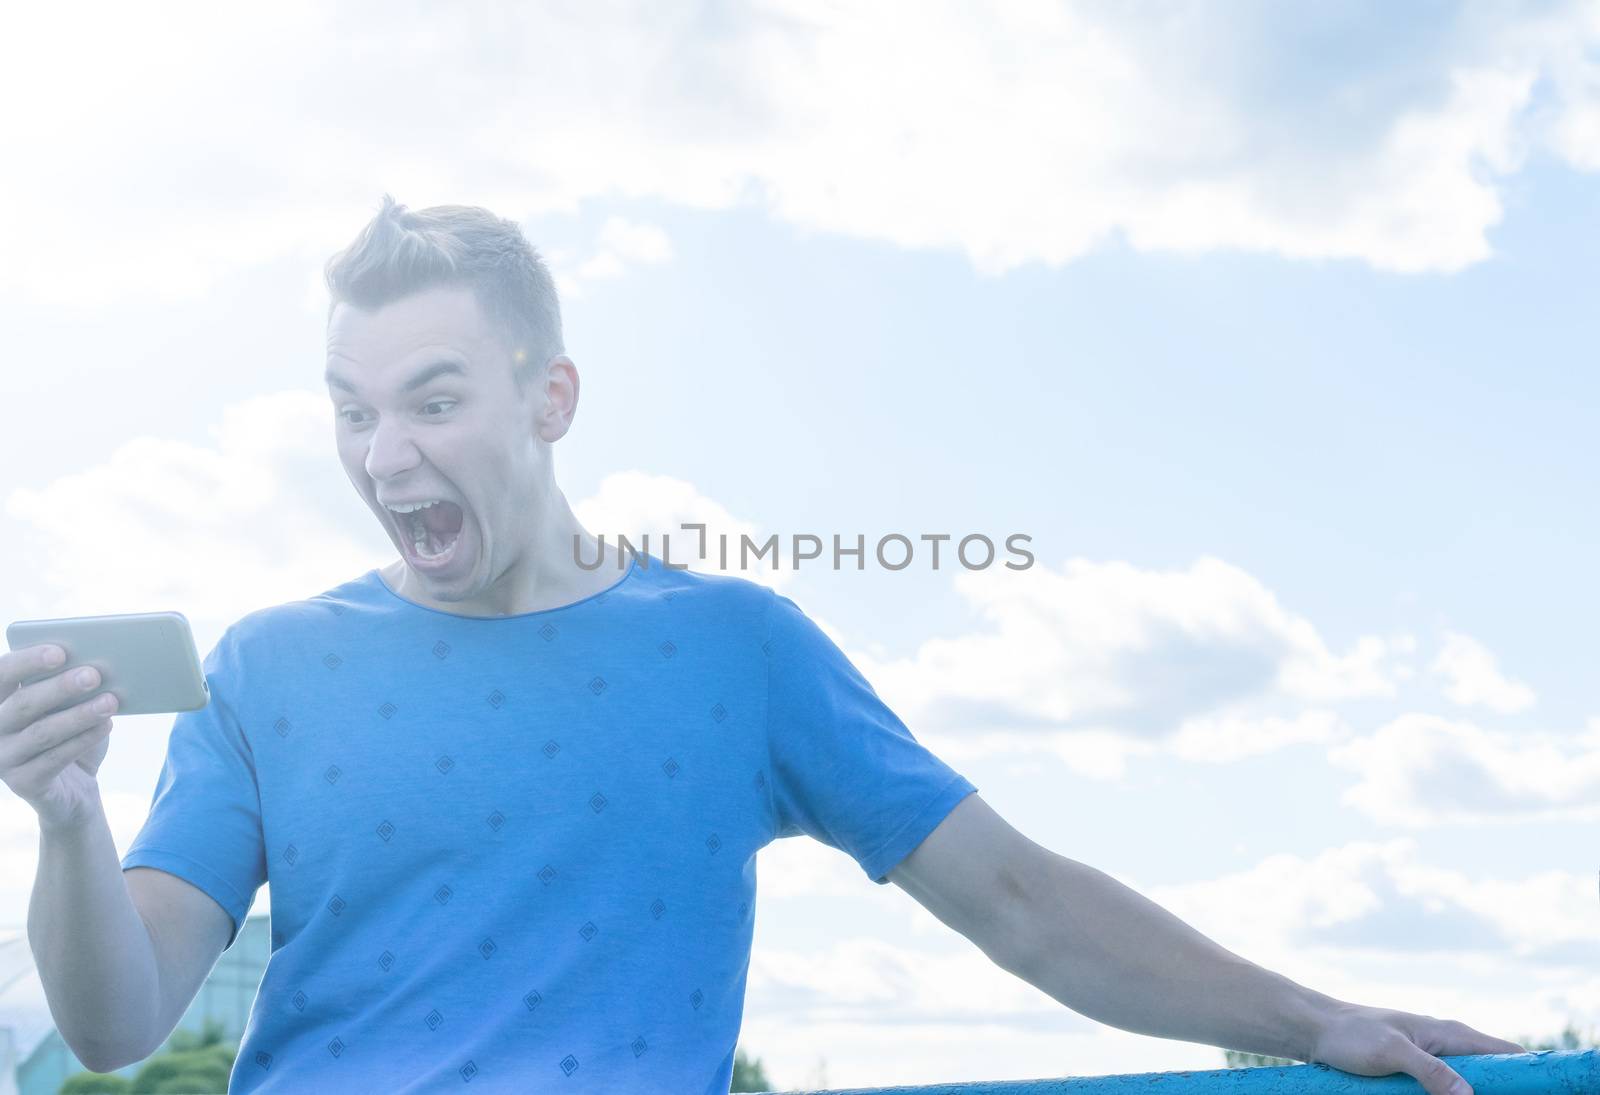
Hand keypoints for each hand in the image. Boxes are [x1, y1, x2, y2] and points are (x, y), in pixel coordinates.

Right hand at [0, 643, 119, 830]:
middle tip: (94, 675)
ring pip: (41, 732)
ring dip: (79, 715)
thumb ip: (70, 686)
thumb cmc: (71, 733)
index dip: (27, 661)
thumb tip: (94, 664)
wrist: (73, 787)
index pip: (3, 674)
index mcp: (0, 700)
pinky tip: (107, 725)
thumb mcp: (69, 706)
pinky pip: (54, 759)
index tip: (59, 652)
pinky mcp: (23, 783)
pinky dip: (83, 740)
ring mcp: (4, 757)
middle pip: (22, 704)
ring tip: (111, 701)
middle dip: (59, 687)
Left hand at [1309, 1001, 1524, 1094]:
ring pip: (1466, 1085)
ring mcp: (1432, 1059)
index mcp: (1450, 1033)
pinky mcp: (1416, 1072)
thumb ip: (1431, 1071)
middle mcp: (1448, 1045)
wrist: (1315, 1030)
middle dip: (1498, 1091)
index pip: (1506, 1053)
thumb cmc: (1351, 1035)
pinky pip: (1443, 1089)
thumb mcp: (1391, 1053)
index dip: (1526, 1074)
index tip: (1534, 1092)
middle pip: (1491, 1074)